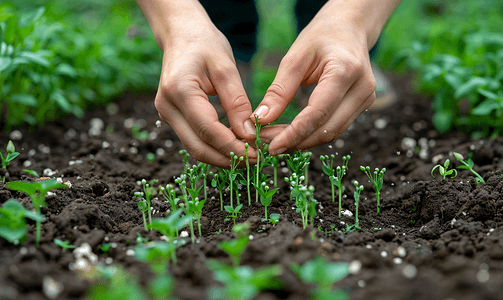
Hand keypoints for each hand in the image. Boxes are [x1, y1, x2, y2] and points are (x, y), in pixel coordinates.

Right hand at [147, 2, 256, 167]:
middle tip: (255, 162)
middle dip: (227, 158)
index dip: (232, 147)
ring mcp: (167, 114)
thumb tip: (249, 135)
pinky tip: (235, 147)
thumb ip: (237, 102)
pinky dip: (215, 146)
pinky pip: (194, 138)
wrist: (182, 34)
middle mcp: (167, 107)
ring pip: (195, 147)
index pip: (208, 130)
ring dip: (221, 156)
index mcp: (179, 91)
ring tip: (249, 157)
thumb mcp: (226, 68)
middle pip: (198, 146)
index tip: (256, 155)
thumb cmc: (205, 44)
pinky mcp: (173, 117)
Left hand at [251, 1, 397, 155]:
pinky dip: (313, 134)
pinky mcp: (362, 105)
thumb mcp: (295, 57)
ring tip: (276, 141)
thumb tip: (261, 119)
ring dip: (303, 141)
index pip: (317, 114)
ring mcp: (366, 99)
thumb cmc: (321, 36)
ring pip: (332, 133)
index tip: (270, 147)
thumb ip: (279, 90)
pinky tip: (293, 135)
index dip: (293, 134)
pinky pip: (336, 127)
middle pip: (327, 129)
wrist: (350, 26)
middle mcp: (362, 89)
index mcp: (345, 71)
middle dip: (296, 141)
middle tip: (267, 145)